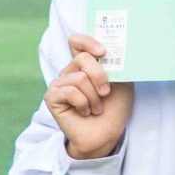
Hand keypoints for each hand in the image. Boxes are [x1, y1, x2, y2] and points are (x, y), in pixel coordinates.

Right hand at [46, 33, 133, 160]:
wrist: (107, 133)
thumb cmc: (114, 107)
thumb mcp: (123, 81)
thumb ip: (116, 64)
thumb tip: (115, 47)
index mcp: (85, 65)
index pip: (77, 41)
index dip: (87, 42)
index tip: (103, 52)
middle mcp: (70, 71)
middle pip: (83, 59)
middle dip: (100, 76)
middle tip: (106, 93)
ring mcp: (59, 84)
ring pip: (79, 78)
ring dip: (94, 96)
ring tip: (97, 107)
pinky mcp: (52, 97)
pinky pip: (70, 92)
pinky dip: (84, 104)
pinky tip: (85, 112)